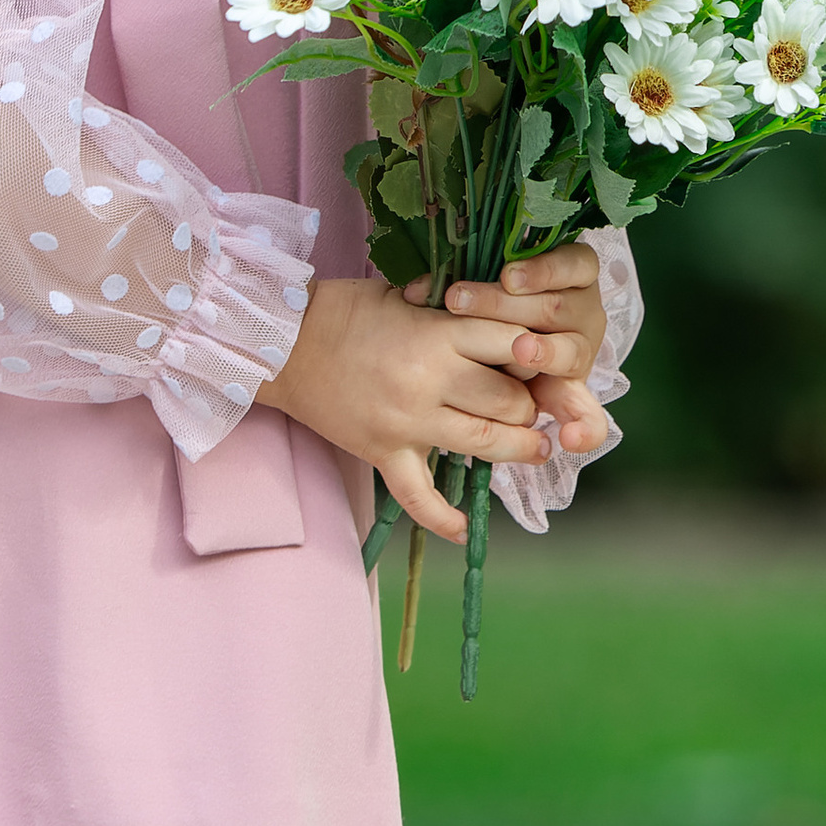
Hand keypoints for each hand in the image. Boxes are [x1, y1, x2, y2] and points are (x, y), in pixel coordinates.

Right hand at [252, 243, 612, 544]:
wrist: (282, 344)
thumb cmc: (345, 311)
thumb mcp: (406, 295)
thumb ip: (452, 306)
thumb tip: (497, 309)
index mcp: (439, 333)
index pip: (515, 346)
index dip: (537, 356)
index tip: (543, 362)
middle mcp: (431, 380)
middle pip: (510, 402)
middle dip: (530, 405)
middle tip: (536, 406)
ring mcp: (407, 421)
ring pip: (484, 444)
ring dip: (518, 449)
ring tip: (535, 449)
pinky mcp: (382, 451)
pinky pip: (417, 495)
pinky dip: (442, 517)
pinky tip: (462, 530)